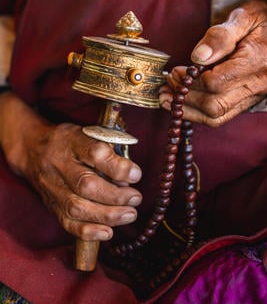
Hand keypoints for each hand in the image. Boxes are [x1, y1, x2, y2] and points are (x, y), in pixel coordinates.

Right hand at [0, 92, 141, 240]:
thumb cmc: (70, 141)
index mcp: (72, 141)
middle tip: (136, 198)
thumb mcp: (88, 132)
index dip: (117, 166)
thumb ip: (109, 150)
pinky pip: (67, 222)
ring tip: (129, 214)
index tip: (136, 174)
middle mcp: (59, 165)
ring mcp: (52, 187)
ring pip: (77, 207)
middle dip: (115, 196)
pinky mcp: (51, 205)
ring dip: (107, 215)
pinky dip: (88, 231)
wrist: (32, 149)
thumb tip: (129, 176)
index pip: (95, 153)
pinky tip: (108, 232)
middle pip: (86, 184)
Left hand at [159, 0, 266, 126]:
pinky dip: (196, 113)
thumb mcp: (241, 17)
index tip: (176, 70)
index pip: (216, 82)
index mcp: (256, 62)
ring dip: (187, 109)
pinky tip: (179, 103)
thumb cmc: (258, 21)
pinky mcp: (245, 102)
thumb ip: (220, 36)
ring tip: (165, 96)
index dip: (190, 80)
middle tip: (168, 81)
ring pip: (215, 116)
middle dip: (185, 96)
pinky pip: (219, 117)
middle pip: (214, 105)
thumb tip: (197, 57)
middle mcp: (256, 85)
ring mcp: (252, 97)